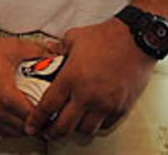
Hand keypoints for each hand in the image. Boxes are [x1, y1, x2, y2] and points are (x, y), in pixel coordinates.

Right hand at [0, 34, 61, 137]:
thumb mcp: (14, 47)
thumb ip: (38, 51)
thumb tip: (56, 53)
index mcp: (5, 95)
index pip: (33, 117)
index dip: (48, 116)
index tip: (56, 112)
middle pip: (26, 129)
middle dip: (40, 125)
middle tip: (50, 117)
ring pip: (14, 133)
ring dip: (26, 129)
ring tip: (36, 119)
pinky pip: (1, 131)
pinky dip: (12, 129)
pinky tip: (19, 120)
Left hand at [25, 19, 156, 138]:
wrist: (136, 39)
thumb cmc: (105, 37)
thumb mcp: (74, 37)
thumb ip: (59, 48)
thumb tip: (49, 50)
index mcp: (70, 78)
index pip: (47, 106)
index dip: (37, 119)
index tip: (32, 125)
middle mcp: (86, 95)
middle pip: (64, 126)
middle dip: (54, 132)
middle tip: (49, 132)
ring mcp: (105, 103)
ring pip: (86, 130)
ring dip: (76, 129)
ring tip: (72, 125)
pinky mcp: (121, 107)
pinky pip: (106, 125)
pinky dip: (97, 125)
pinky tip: (93, 119)